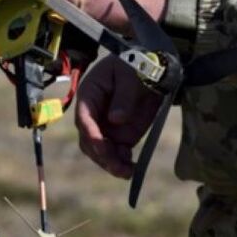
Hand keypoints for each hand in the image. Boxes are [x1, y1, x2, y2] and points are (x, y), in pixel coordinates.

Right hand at [75, 55, 162, 178]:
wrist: (152, 69)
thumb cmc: (135, 65)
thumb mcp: (129, 75)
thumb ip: (123, 96)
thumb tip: (116, 119)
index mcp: (90, 94)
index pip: (84, 117)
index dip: (91, 134)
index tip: (102, 147)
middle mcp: (94, 113)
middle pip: (89, 139)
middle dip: (101, 154)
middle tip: (117, 166)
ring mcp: (107, 126)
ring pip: (100, 151)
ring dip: (111, 163)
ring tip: (127, 171)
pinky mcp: (121, 135)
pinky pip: (116, 154)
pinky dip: (122, 163)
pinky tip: (132, 168)